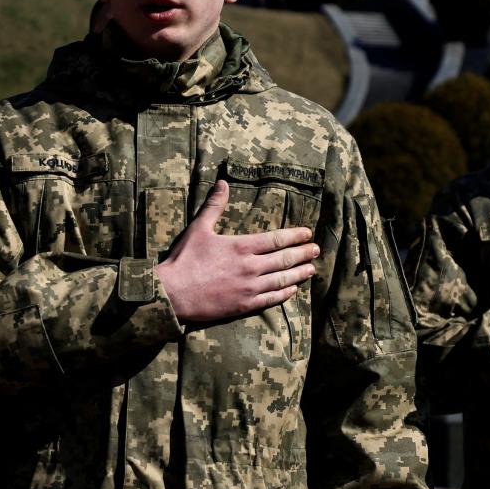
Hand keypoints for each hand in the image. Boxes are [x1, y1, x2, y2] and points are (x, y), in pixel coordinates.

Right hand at [154, 180, 319, 324]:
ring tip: (311, 270)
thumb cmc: (184, 259)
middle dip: (302, 254)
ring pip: (282, 280)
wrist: (173, 293)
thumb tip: (222, 183)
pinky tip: (292, 289)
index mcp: (241, 246)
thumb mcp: (199, 228)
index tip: (307, 234)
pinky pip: (271, 299)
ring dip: (299, 274)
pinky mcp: (244, 305)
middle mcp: (250, 267)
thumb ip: (214, 206)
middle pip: (284, 259)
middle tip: (316, 250)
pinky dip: (284, 293)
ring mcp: (249, 288)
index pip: (276, 239)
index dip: (295, 236)